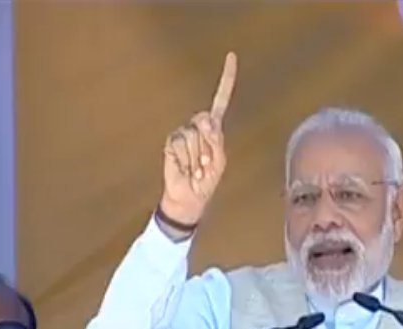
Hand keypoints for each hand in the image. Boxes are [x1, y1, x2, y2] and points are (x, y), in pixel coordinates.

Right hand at [160, 52, 237, 225]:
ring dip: (197, 157)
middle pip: (205, 121)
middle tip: (207, 164)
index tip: (231, 56)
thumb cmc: (206, 181)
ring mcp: (184, 134)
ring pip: (192, 136)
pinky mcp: (171, 143)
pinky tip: (185, 168)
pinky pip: (180, 144)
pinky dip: (185, 160)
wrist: (189, 197)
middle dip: (208, 145)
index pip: (221, 99)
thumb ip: (215, 139)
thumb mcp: (219, 161)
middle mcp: (198, 127)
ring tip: (196, 169)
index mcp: (215, 129)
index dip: (226, 79)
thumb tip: (205, 118)